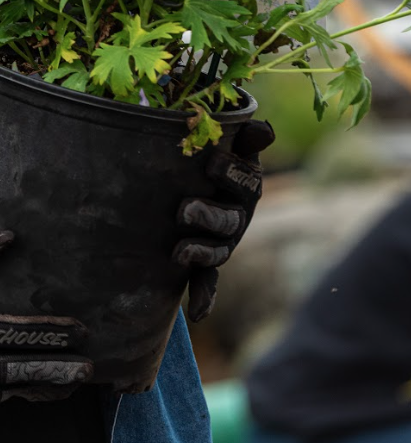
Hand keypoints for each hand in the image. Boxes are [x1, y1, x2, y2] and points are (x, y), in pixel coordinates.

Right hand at [0, 228, 92, 402]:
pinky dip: (13, 391)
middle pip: (5, 371)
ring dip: (36, 387)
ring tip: (73, 383)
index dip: (44, 333)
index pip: (5, 332)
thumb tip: (11, 238)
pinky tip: (39, 386)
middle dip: (50, 370)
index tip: (80, 330)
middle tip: (88, 369)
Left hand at [174, 118, 274, 321]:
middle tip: (184, 208)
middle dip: (208, 215)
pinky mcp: (204, 260)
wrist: (192, 174)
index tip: (210, 161)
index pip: (245, 182)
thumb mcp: (229, 142)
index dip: (232, 172)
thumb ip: (245, 136)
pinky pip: (207, 281)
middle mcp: (237, 217)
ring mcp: (222, 241)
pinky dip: (204, 297)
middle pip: (228, 220)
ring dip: (200, 253)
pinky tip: (198, 315)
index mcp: (246, 186)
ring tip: (178, 252)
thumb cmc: (212, 150)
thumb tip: (263, 128)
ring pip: (216, 251)